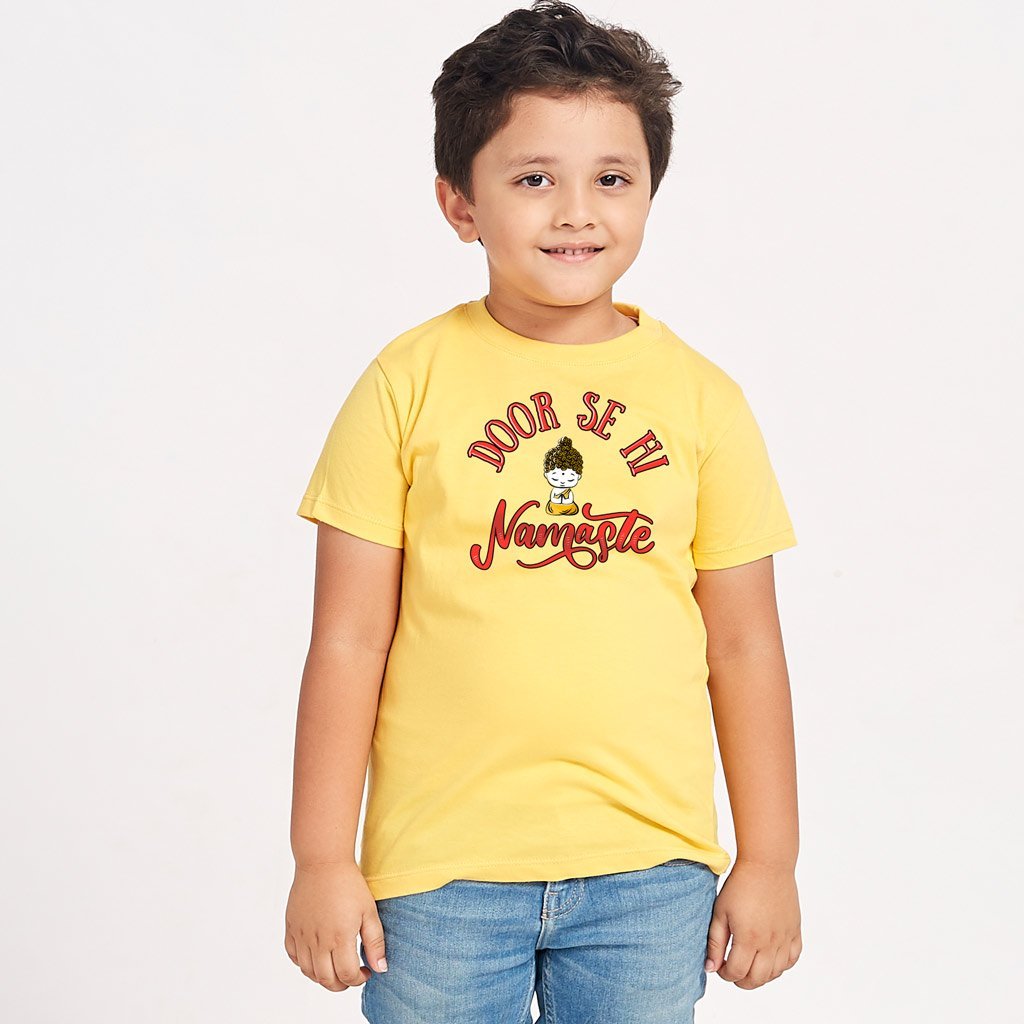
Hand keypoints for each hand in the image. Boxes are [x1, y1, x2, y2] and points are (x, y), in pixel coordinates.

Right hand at [284, 860, 387, 991]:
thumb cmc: (348, 884)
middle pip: (326, 979)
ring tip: (335, 968)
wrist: (323, 862)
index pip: (347, 975)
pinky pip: (293, 956)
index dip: (358, 979)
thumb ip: (375, 942)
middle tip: (351, 976)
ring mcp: (301, 935)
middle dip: (341, 984)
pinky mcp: (291, 927)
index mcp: (339, 937)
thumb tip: (380, 968)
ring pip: (308, 972)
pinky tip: (317, 956)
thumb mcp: (369, 911)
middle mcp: (318, 941)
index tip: (366, 972)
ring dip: (323, 977)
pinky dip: (304, 964)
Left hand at [704, 859, 801, 988]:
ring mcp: (785, 938)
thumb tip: (711, 968)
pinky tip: (769, 959)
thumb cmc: (740, 885)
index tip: (719, 967)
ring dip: (761, 976)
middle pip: (757, 979)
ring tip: (749, 966)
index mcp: (749, 938)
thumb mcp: (720, 912)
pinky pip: (792, 959)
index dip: (725, 974)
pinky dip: (781, 966)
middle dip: (742, 981)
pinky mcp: (795, 931)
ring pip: (776, 973)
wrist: (766, 865)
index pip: (737, 972)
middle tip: (732, 971)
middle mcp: (770, 943)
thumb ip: (715, 942)